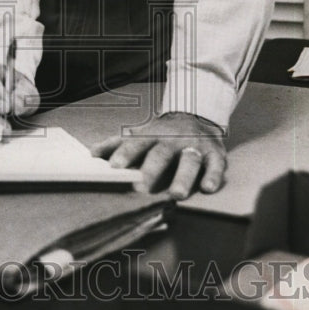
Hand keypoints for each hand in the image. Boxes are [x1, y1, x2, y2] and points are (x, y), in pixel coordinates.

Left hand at [92, 112, 226, 198]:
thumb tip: (92, 153)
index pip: (136, 143)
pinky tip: (208, 188)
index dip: (125, 154)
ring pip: (189, 161)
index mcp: (153, 135)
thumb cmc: (163, 133)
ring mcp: (195, 146)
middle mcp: (173, 140)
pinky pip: (216, 165)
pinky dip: (213, 176)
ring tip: (176, 194)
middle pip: (161, 154)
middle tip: (141, 187)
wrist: (197, 116)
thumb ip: (118, 144)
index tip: (114, 166)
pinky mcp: (215, 154)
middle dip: (151, 170)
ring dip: (182, 177)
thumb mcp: (141, 134)